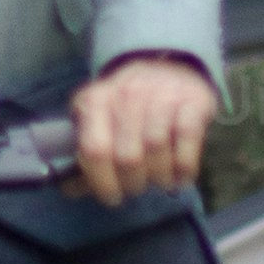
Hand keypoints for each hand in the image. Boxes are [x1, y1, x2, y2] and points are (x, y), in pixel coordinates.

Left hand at [69, 54, 217, 206]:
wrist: (168, 67)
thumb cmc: (128, 106)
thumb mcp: (100, 121)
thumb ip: (86, 155)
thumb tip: (71, 189)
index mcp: (96, 101)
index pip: (95, 150)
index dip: (103, 182)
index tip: (112, 197)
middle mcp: (127, 94)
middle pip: (128, 157)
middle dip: (133, 184)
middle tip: (137, 187)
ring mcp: (161, 95)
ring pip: (157, 151)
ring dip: (159, 178)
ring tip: (159, 181)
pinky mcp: (193, 101)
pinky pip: (187, 142)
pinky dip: (184, 168)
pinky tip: (181, 177)